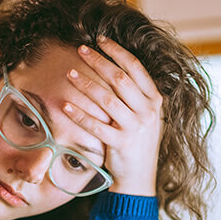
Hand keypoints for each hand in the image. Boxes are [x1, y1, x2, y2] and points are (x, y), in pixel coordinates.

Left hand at [64, 37, 162, 196]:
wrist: (139, 179)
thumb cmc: (137, 145)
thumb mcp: (145, 117)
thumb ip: (135, 96)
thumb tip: (113, 68)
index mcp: (155, 101)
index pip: (136, 68)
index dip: (117, 51)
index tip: (100, 40)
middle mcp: (148, 112)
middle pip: (120, 79)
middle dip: (99, 61)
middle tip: (80, 50)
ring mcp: (136, 129)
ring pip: (107, 99)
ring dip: (86, 84)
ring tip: (70, 73)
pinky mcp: (121, 145)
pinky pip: (97, 126)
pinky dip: (80, 115)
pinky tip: (65, 105)